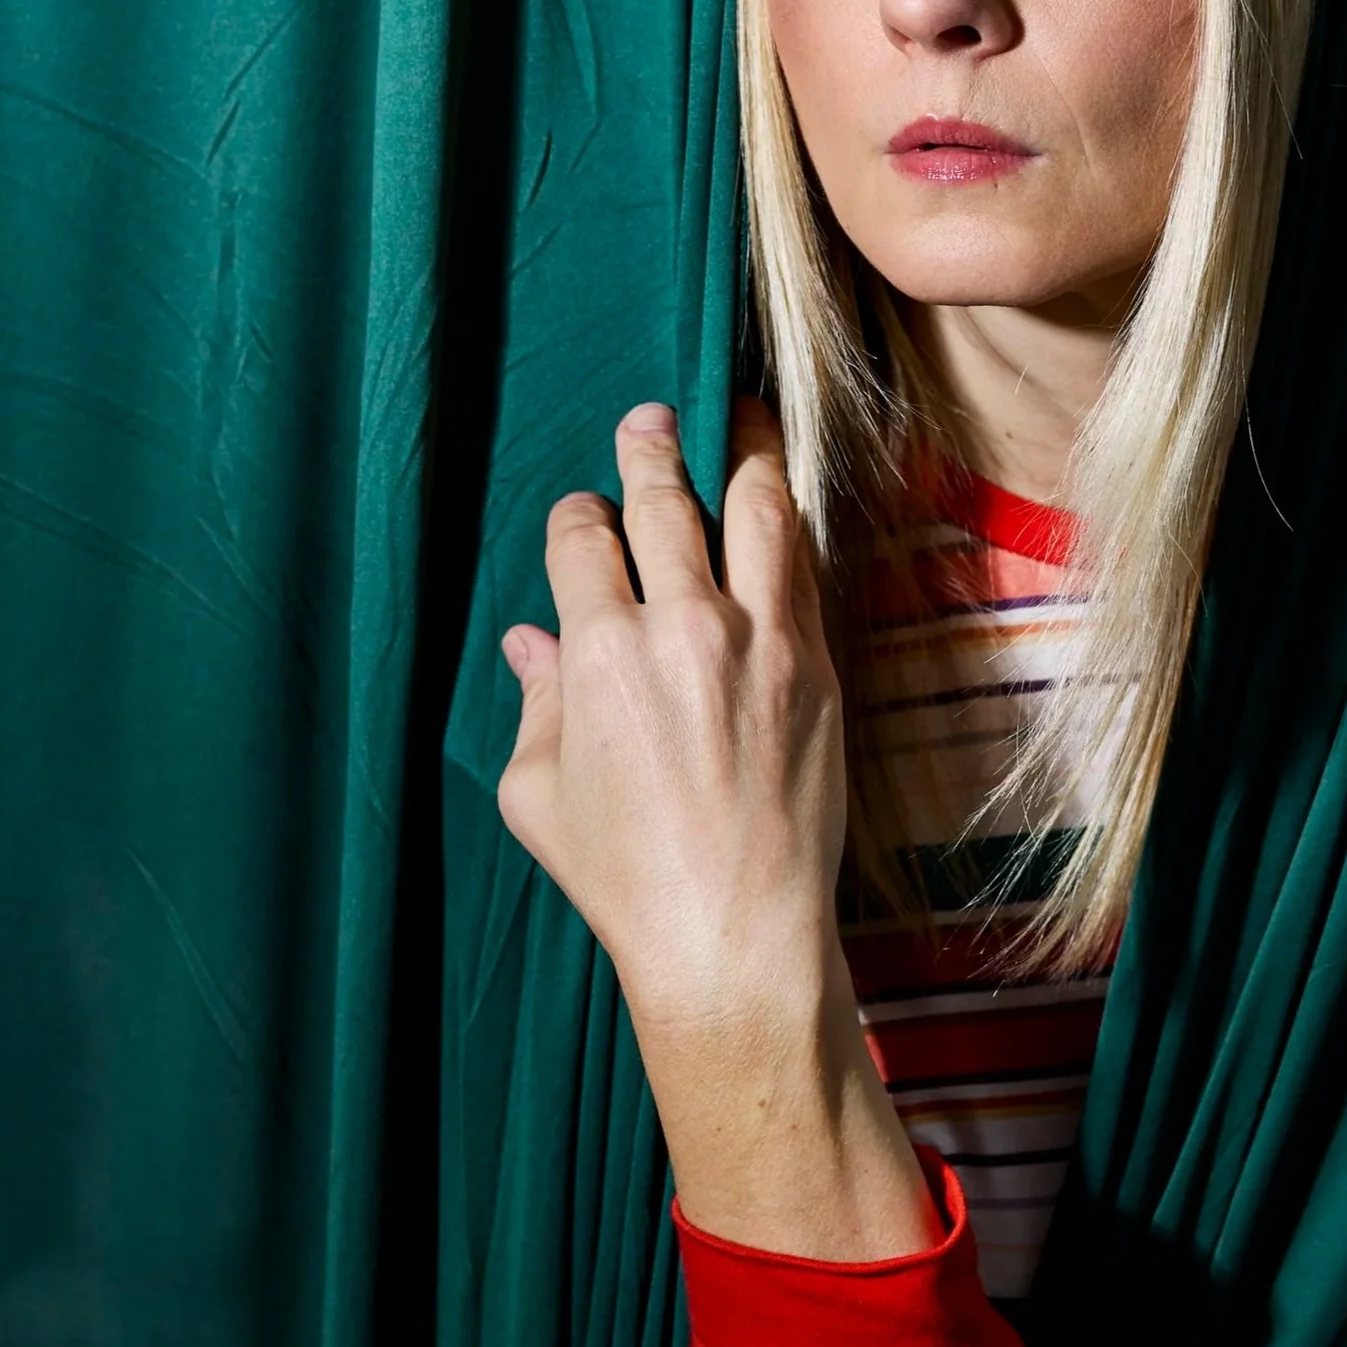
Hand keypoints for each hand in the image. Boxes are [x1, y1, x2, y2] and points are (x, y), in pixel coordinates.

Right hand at [497, 397, 933, 1259]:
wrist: (733, 934)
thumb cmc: (623, 878)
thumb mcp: (539, 794)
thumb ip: (535, 703)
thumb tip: (528, 644)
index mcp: (601, 653)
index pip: (583, 538)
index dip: (578, 517)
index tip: (584, 514)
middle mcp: (683, 628)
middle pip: (664, 499)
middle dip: (650, 445)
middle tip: (651, 416)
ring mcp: (762, 641)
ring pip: (757, 505)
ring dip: (743, 448)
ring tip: (738, 412)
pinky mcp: (817, 665)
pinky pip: (806, 565)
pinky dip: (790, 521)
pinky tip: (784, 502)